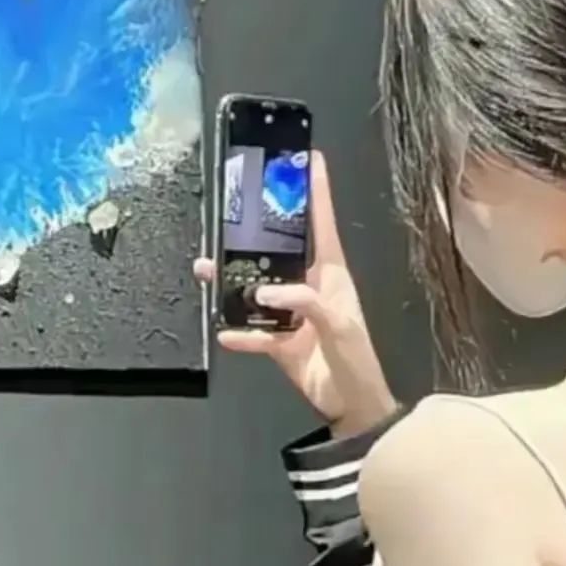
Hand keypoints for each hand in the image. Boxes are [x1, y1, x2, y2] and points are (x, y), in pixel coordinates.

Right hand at [194, 152, 396, 434]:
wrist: (352, 406)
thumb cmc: (357, 361)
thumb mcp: (338, 325)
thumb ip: (305, 303)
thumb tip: (266, 292)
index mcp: (331, 274)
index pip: (321, 224)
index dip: (315, 191)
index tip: (307, 158)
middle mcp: (309, 287)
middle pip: (278, 251)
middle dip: (254, 232)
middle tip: (232, 211)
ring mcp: (291, 313)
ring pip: (255, 289)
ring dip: (232, 282)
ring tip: (208, 269)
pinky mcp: (279, 341)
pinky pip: (252, 333)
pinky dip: (238, 333)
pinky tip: (224, 330)